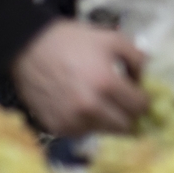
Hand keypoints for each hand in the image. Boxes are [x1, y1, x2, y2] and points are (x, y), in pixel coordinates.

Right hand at [11, 20, 147, 135]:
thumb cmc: (73, 41)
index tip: (137, 93)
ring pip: (104, 132)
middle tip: (123, 101)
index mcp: (106, 84)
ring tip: (100, 102)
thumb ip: (137, 58)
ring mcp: (71, 121)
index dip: (143, 99)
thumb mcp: (112, 39)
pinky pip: (82, 132)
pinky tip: (82, 106)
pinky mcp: (56, 128)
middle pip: (125, 126)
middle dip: (128, 113)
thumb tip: (144, 78)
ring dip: (108, 120)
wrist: (29, 48)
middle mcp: (90, 108)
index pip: (140, 107)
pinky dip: (87, 123)